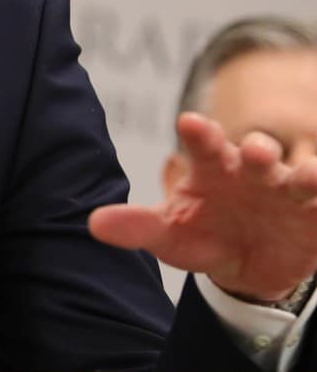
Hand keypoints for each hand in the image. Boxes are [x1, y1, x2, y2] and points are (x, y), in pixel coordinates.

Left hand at [89, 112, 316, 302]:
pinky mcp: (316, 217)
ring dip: (308, 175)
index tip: (191, 124)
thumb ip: (136, 226)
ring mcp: (288, 193)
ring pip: (302, 177)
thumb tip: (94, 224)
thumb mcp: (168, 235)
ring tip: (308, 176)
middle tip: (257, 153)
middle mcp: (252, 172)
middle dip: (259, 151)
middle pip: (258, 153)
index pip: (204, 145)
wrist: (244, 265)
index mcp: (212, 167)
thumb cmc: (201, 235)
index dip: (200, 134)